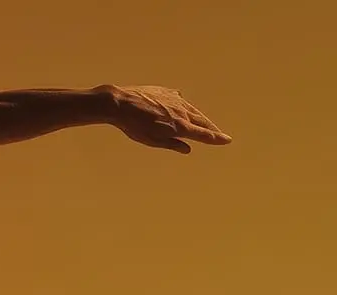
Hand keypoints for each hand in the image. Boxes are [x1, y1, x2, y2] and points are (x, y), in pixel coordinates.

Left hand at [104, 85, 231, 153]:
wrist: (120, 103)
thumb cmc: (133, 126)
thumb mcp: (152, 140)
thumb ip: (172, 144)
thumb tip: (188, 149)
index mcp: (180, 126)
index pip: (203, 134)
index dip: (216, 138)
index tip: (227, 140)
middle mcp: (182, 111)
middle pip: (202, 121)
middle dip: (211, 129)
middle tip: (219, 135)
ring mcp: (175, 100)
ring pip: (192, 110)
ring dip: (200, 117)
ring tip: (205, 123)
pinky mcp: (166, 92)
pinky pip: (179, 100)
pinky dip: (183, 106)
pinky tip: (182, 107)